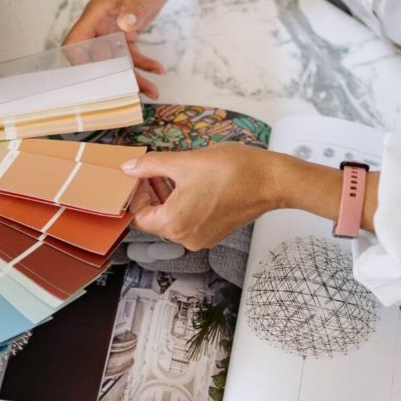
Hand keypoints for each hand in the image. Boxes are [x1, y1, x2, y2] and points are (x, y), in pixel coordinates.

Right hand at [64, 0, 176, 98]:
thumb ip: (133, 9)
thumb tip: (124, 25)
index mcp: (96, 14)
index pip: (76, 42)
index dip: (78, 63)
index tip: (92, 81)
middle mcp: (100, 24)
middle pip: (98, 58)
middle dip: (114, 78)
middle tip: (130, 93)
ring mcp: (113, 30)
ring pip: (117, 60)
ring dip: (133, 76)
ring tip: (151, 91)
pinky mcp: (126, 33)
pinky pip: (131, 54)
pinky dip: (144, 64)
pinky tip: (158, 70)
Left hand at [121, 143, 283, 250]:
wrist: (271, 181)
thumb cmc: (231, 171)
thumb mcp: (183, 162)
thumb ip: (151, 165)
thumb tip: (129, 168)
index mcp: (173, 224)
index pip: (139, 216)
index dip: (135, 194)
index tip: (139, 175)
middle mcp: (185, 238)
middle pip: (155, 219)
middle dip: (150, 194)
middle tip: (152, 170)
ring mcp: (202, 238)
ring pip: (172, 220)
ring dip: (166, 197)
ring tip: (170, 172)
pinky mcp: (215, 233)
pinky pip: (189, 221)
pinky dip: (183, 204)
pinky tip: (188, 182)